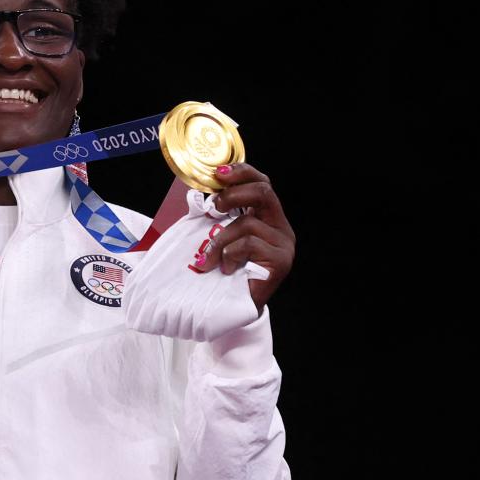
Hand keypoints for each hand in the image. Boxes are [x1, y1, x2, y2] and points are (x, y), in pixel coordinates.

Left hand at [200, 163, 295, 314]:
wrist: (235, 306)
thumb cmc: (226, 270)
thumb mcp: (220, 237)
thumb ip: (218, 217)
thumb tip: (195, 195)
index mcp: (268, 217)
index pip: (262, 183)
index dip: (242, 172)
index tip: (218, 173)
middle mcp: (280, 227)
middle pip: (263, 192)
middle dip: (232, 195)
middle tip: (213, 208)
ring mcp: (284, 244)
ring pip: (248, 223)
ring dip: (220, 240)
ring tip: (210, 258)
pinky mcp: (281, 261)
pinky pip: (248, 244)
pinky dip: (229, 255)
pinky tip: (226, 269)